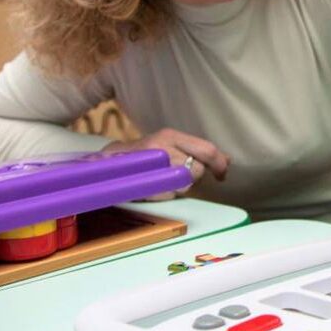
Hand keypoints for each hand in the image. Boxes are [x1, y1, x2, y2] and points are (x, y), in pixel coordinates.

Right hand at [102, 128, 230, 200]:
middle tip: (176, 175)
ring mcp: (149, 165)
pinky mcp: (139, 182)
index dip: (219, 164)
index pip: (206, 149)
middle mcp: (161, 146)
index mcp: (170, 135)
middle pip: (196, 170)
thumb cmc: (142, 156)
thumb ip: (198, 151)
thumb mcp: (170, 146)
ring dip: (177, 187)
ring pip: (183, 184)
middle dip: (192, 177)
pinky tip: (153, 188)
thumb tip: (227, 160)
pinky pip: (166, 194)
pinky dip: (163, 194)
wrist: (103, 164)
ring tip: (161, 180)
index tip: (222, 174)